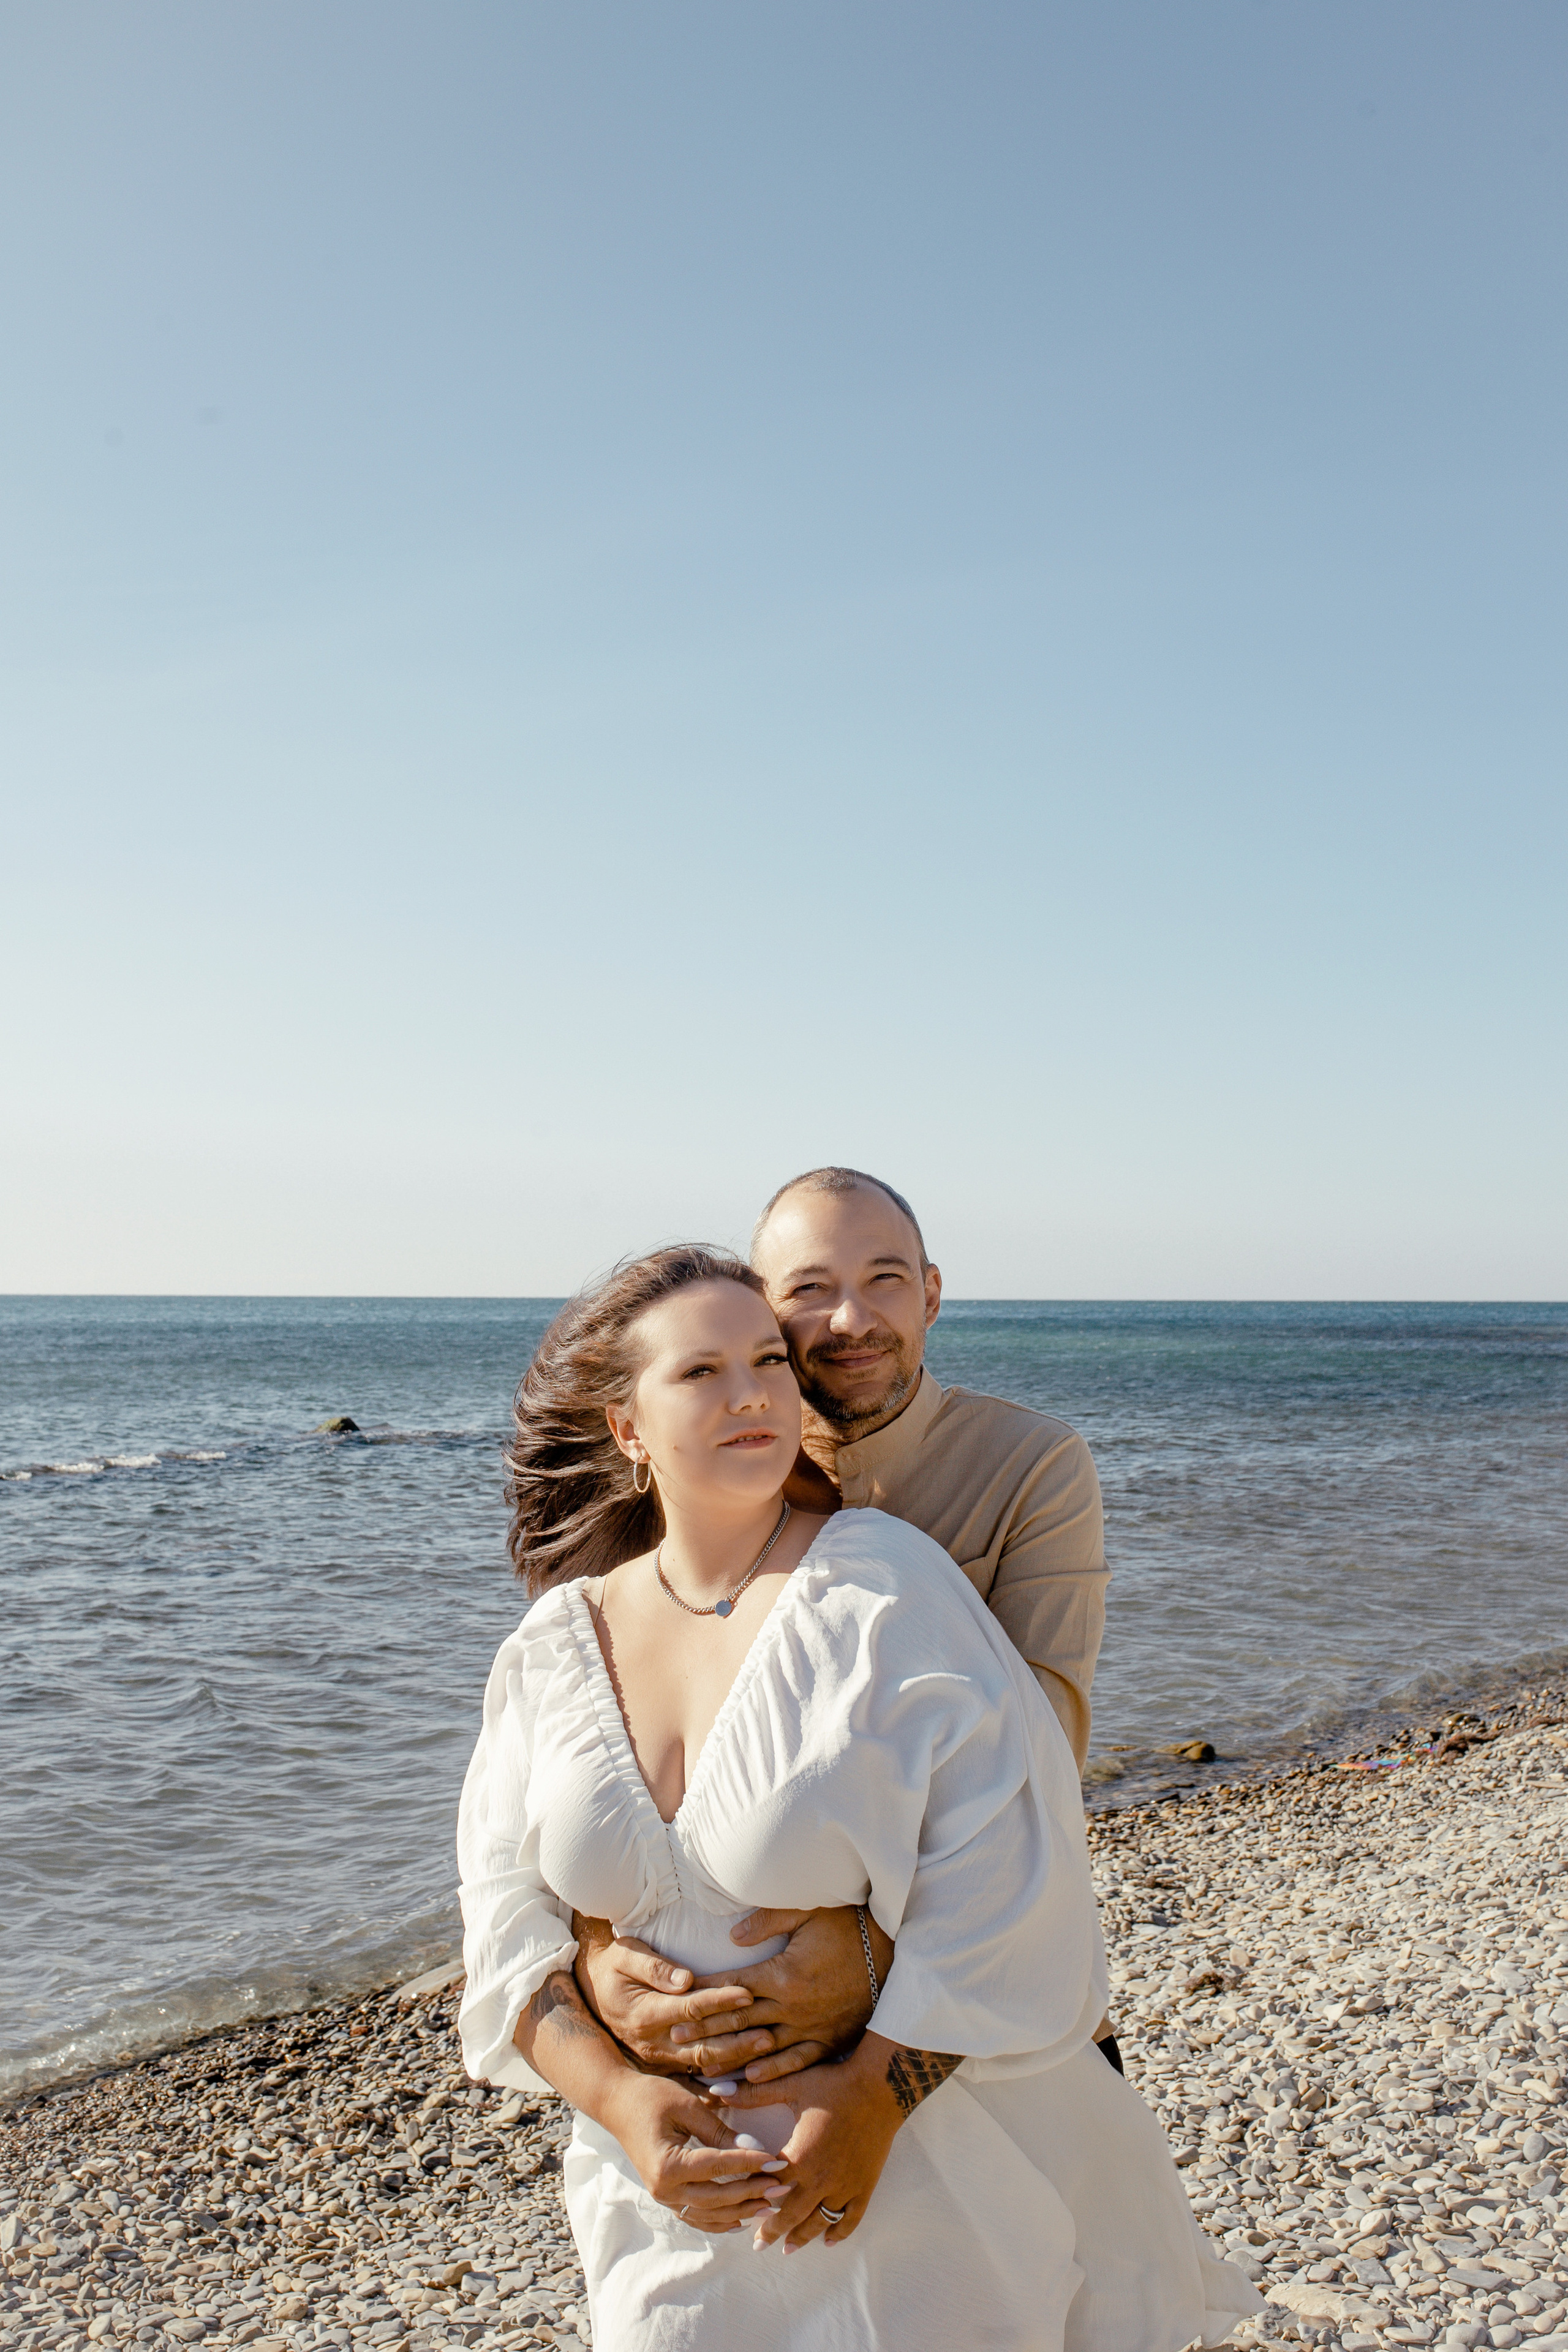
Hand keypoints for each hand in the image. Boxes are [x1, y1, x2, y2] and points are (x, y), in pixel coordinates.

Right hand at [572, 1913, 766, 2075]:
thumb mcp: (626, 1955)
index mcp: (645, 2013)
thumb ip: (655, 1967)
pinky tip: (748, 2068)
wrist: (591, 1990)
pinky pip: (696, 2072)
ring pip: (703, 2063)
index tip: (749, 1993)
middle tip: (770, 2032)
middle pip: (702, 2044)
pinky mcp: (664, 2062)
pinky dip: (723, 2072)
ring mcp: (658, 2056)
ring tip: (768, 2049)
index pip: (691, 2008)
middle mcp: (653, 2041)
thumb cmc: (614, 1965)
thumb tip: (686, 1979)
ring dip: (736, 2057)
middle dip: (738, 2039)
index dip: (720, 2001)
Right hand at [603, 2072, 794, 2236]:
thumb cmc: (651, 2097)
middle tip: (782, 2188)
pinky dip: (721, 2220)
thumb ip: (719, 2130)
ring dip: (741, 2211)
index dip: (751, 2164)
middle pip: (717, 2199)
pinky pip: (697, 2216)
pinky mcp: (666, 2197)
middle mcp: (664, 2189)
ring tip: (771, 2206)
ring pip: (709, 2214)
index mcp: (668, 2164)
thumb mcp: (687, 2105)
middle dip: (752, 2193)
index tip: (778, 2162)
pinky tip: (742, 2218)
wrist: (616, 2103)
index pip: (719, 2167)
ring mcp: (664, 2197)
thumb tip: (754, 2148)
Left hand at [671, 1905, 894, 2083]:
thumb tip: (732, 1937)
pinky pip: (797, 2061)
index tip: (676, 2000)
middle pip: (739, 2021)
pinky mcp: (829, 2040)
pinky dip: (772, 2071)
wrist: (895, 1951)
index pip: (732, 1987)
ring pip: (761, 2047)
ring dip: (729, 2056)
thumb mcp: (809, 1911)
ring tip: (699, 2065)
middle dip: (705, 2029)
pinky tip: (749, 2078)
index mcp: (783, 1974)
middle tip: (672, 2038)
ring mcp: (811, 2027)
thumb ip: (768, 1921)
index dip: (703, 1994)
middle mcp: (793, 2006)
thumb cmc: (850, 1925)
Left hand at [718, 2032, 927, 2251]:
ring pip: (818, 2221)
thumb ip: (753, 2093)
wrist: (880, 2086)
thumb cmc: (834, 2083)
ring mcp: (845, 2186)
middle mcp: (821, 2178)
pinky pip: (850, 2219)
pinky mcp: (864, 2186)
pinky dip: (838, 2233)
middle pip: (791, 2214)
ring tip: (787, 2248)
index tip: (739, 2208)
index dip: (752, 2196)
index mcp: (799, 2157)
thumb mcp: (792, 2085)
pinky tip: (827, 2241)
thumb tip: (715, 2090)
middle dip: (772, 2230)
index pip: (768, 2186)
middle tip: (758, 2245)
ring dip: (801, 2236)